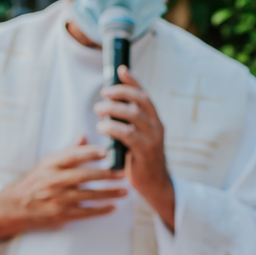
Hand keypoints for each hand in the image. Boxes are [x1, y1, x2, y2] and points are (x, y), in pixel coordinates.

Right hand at [0, 136, 126, 242]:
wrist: (17, 206)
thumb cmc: (36, 181)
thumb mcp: (47, 163)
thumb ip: (68, 151)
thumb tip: (84, 135)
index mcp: (51, 165)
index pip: (71, 156)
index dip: (88, 153)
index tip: (105, 151)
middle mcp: (54, 181)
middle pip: (83, 176)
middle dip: (105, 175)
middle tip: (121, 173)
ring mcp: (58, 199)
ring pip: (87, 196)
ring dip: (108, 193)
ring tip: (124, 191)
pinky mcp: (61, 214)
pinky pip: (85, 212)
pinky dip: (100, 210)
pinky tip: (113, 207)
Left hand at [95, 65, 174, 231]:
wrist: (156, 184)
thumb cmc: (141, 160)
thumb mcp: (136, 138)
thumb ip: (128, 124)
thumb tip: (109, 107)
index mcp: (154, 120)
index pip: (144, 95)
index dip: (133, 81)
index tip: (121, 70)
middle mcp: (156, 126)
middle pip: (139, 100)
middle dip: (120, 92)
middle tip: (103, 94)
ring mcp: (153, 138)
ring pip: (133, 114)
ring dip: (113, 109)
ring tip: (99, 110)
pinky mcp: (145, 151)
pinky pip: (128, 134)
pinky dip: (113, 127)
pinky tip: (102, 127)